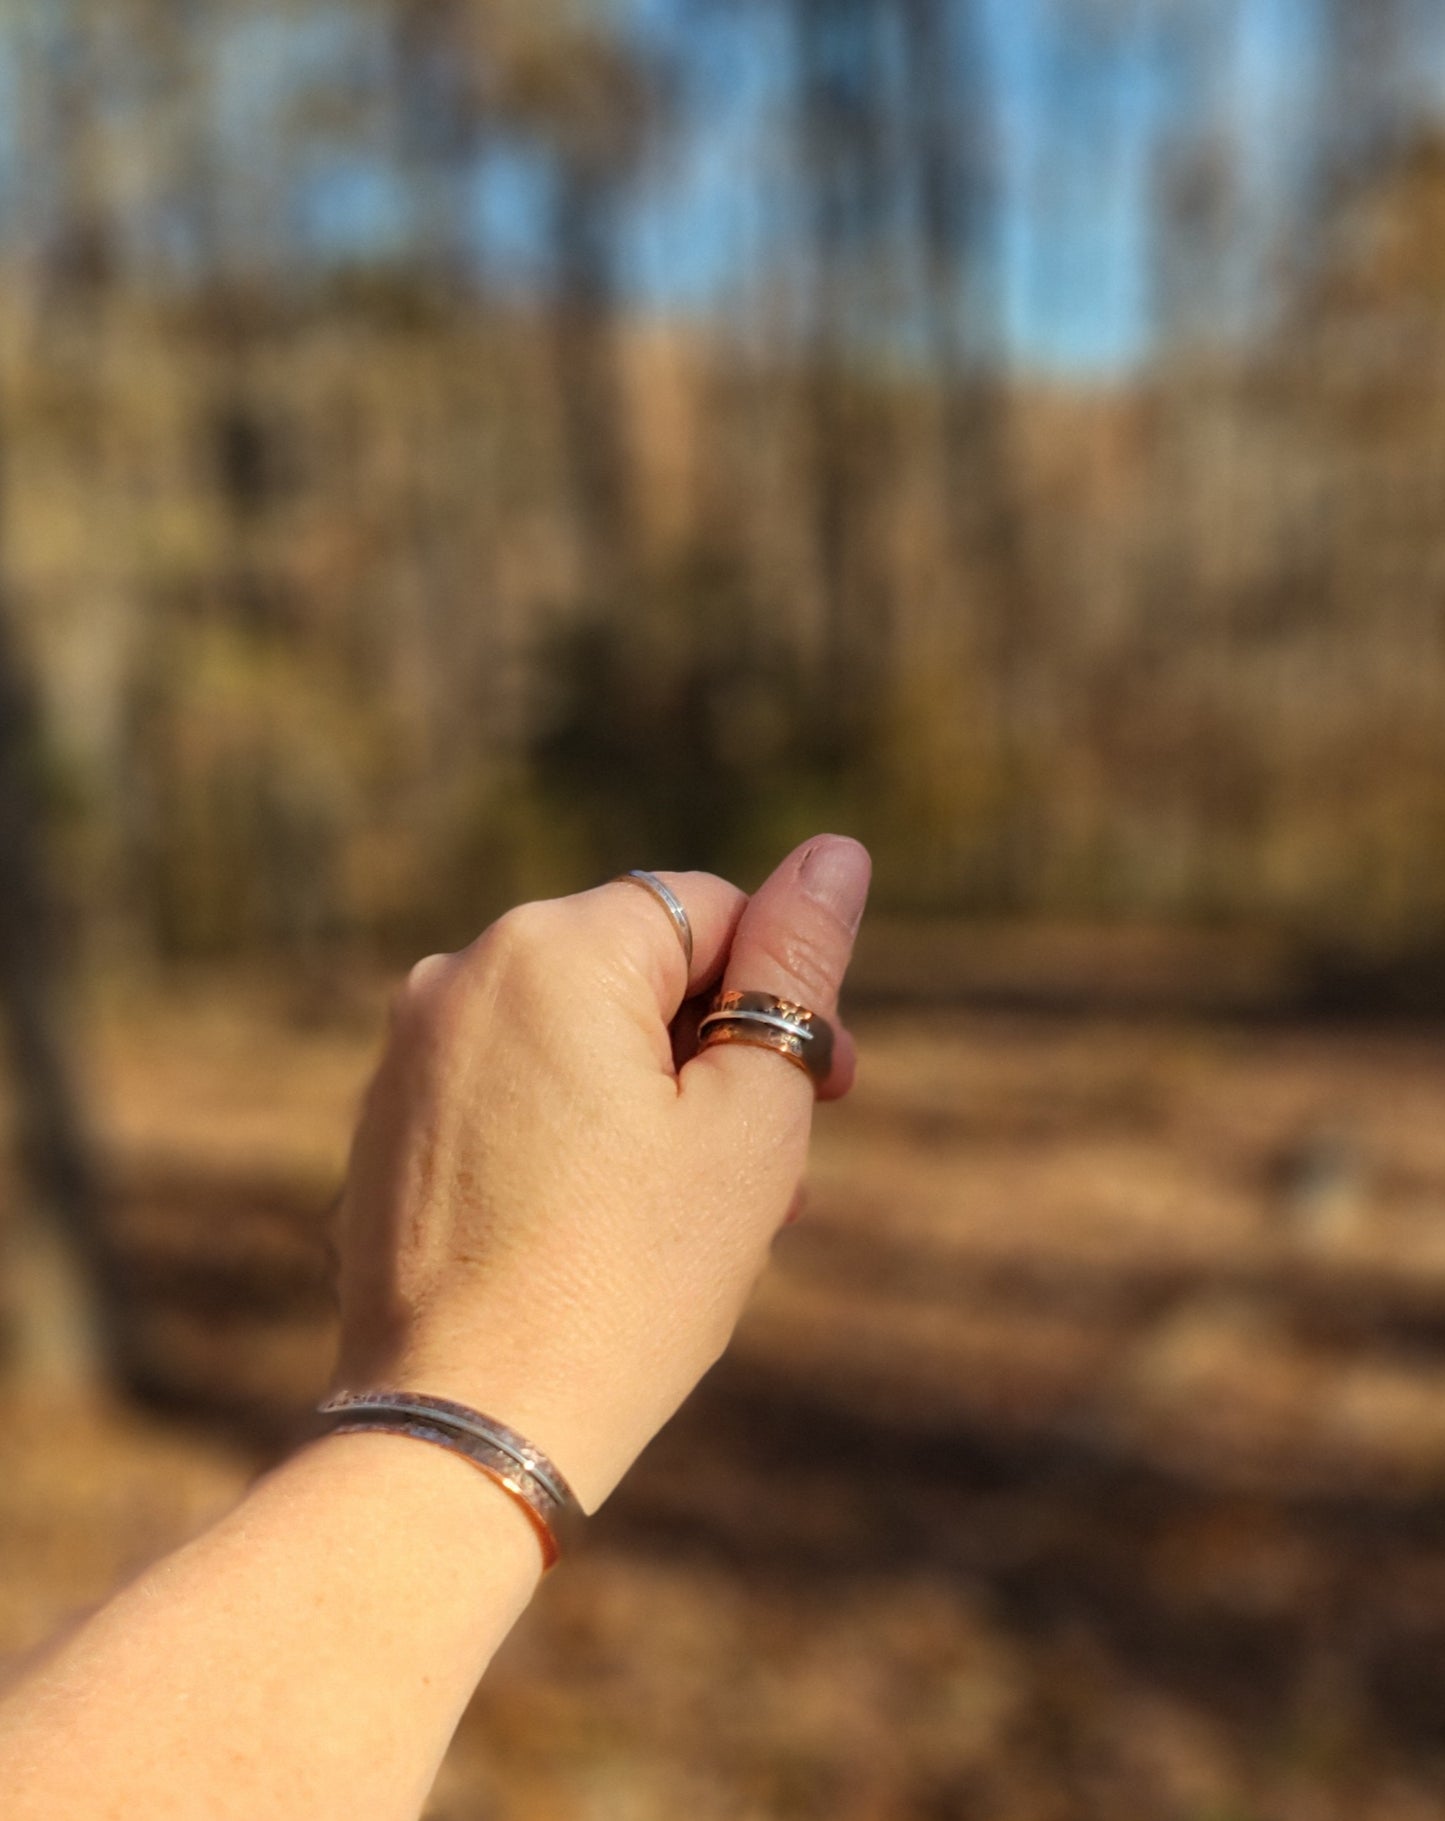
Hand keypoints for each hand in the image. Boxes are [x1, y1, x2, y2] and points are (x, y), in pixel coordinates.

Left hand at [331, 835, 871, 1509]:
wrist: (467, 1433)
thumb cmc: (632, 1278)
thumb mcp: (749, 1116)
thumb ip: (797, 968)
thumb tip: (837, 852)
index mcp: (555, 947)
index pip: (711, 909)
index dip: (783, 995)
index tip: (828, 1095)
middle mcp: (462, 971)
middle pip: (638, 972)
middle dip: (716, 1056)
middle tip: (773, 1174)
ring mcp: (410, 1050)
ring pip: (575, 1036)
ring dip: (653, 1100)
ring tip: (696, 1215)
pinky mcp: (388, 1122)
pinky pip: (510, 1089)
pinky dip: (572, 1132)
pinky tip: (605, 1229)